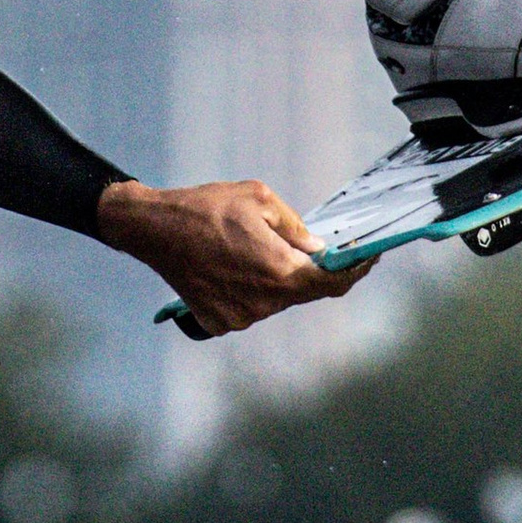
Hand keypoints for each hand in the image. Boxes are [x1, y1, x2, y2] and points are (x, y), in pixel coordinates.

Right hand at [94, 177, 370, 334]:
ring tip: (249, 247)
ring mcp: (241, 317)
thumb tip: (318, 248)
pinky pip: (250, 307)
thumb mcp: (260, 199)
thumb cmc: (206, 208)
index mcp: (279, 270)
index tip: (367, 259)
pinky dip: (250, 289)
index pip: (331, 283)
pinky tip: (230, 264)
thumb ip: (295, 228)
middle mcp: (264, 302)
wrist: (154, 229)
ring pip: (276, 299)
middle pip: (304, 291)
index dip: (355, 272)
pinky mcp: (220, 323)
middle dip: (310, 269)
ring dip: (276, 278)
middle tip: (304, 245)